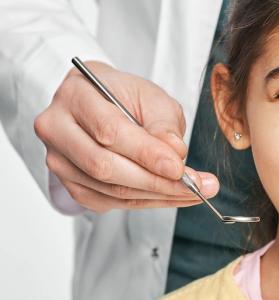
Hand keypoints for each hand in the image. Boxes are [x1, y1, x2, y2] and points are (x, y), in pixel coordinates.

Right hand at [34, 61, 218, 212]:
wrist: (99, 103)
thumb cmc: (124, 95)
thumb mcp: (150, 96)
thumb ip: (163, 124)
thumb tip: (175, 154)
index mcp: (75, 96)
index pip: (109, 131)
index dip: (146, 153)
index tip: (179, 168)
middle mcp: (57, 129)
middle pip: (105, 166)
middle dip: (156, 181)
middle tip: (196, 186)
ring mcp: (60, 160)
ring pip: (109, 189)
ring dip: (157, 196)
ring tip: (194, 192)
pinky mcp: (70, 183)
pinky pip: (109, 202)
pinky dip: (145, 202)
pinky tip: (172, 196)